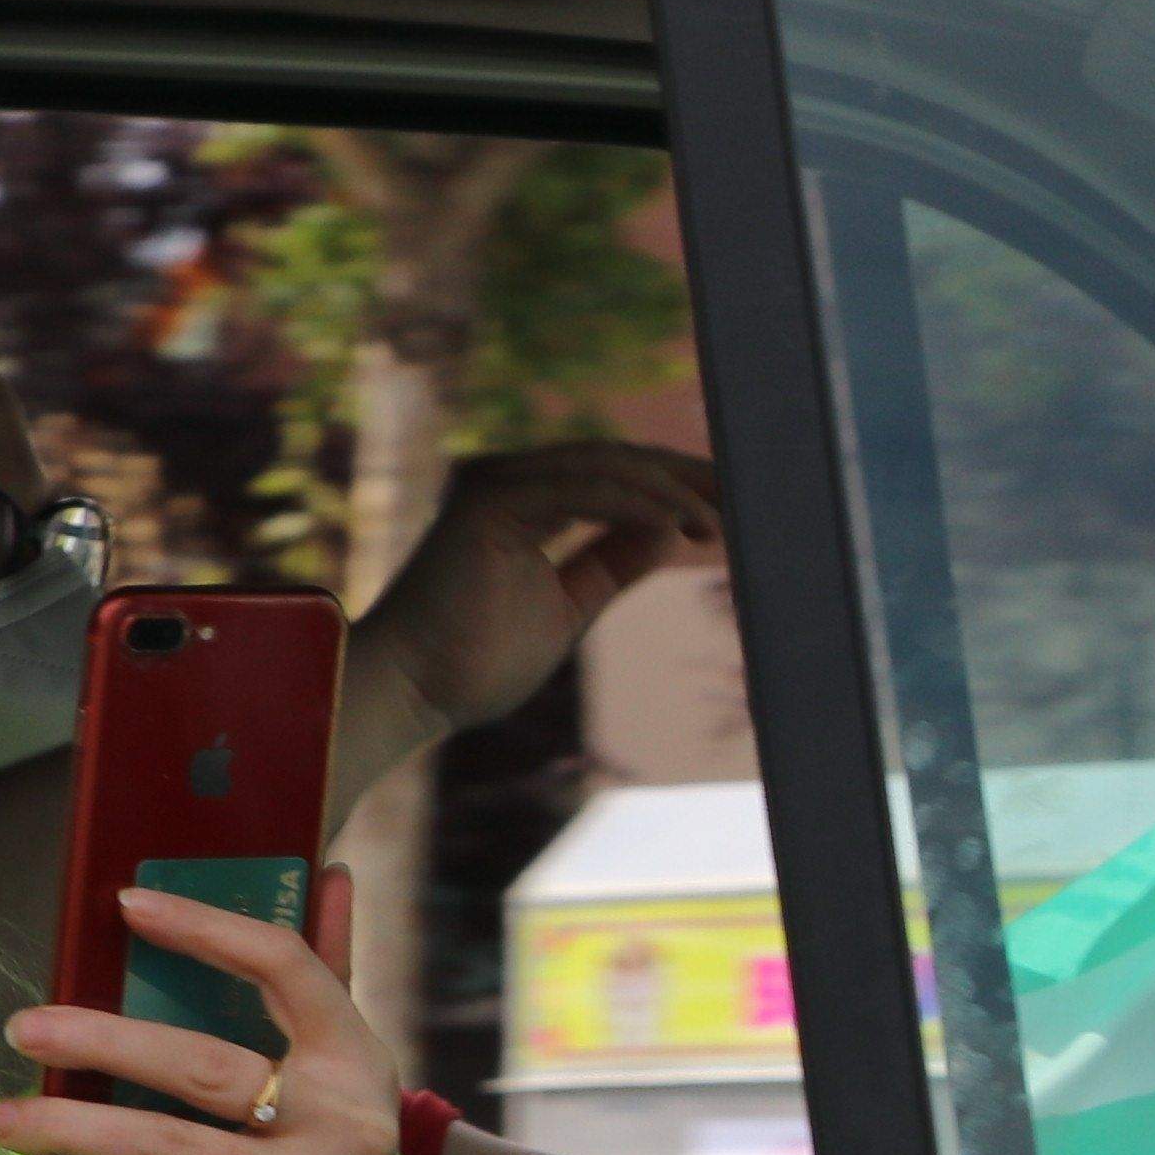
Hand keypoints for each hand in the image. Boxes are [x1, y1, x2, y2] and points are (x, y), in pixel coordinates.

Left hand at [0, 867, 420, 1154]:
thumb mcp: (342, 1084)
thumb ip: (329, 980)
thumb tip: (325, 868)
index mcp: (358, 1062)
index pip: (286, 969)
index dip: (206, 927)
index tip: (126, 903)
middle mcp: (345, 1125)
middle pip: (201, 1064)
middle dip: (99, 1039)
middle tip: (21, 1025)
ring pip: (164, 1148)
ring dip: (69, 1129)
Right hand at [349, 442, 723, 754]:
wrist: (411, 694)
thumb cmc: (473, 664)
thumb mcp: (568, 606)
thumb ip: (611, 565)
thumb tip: (669, 530)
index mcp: (524, 503)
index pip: (613, 478)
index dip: (673, 485)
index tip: (729, 504)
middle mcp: (509, 483)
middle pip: (615, 460)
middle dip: (682, 474)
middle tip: (744, 493)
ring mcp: (496, 486)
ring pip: (603, 467)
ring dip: (667, 489)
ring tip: (719, 517)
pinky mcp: (488, 503)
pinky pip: (579, 490)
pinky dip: (632, 503)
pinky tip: (676, 524)